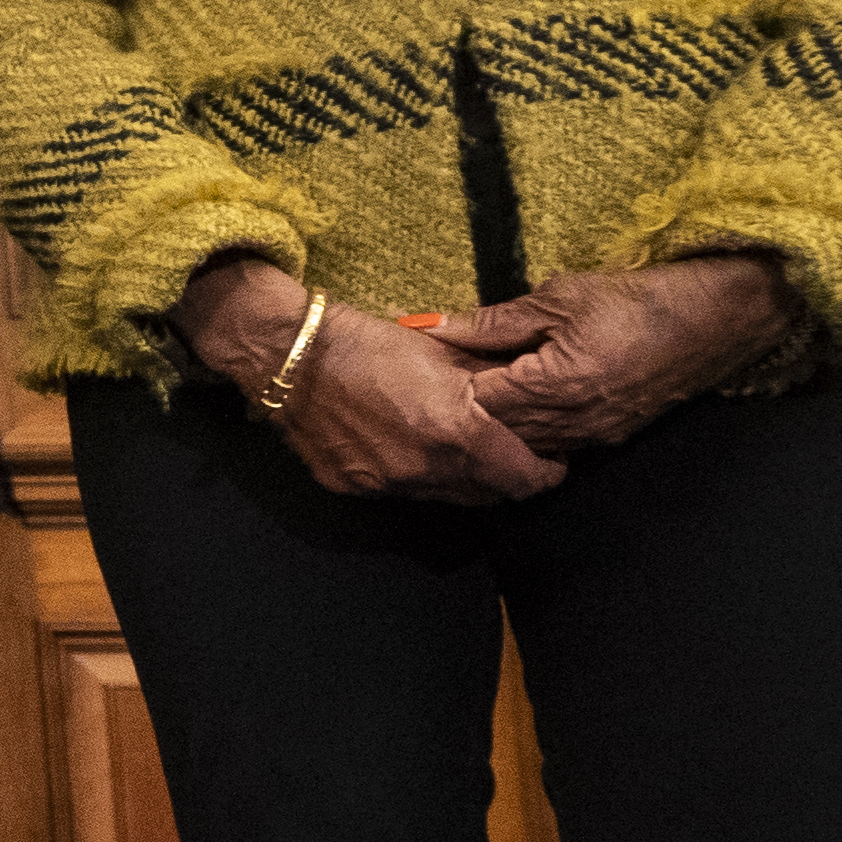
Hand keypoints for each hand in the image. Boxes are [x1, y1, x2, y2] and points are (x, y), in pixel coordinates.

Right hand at [177, 249, 553, 503]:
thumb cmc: (368, 343)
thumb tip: (527, 397)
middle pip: (489, 495)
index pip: (524, 478)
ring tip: (462, 447)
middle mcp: (425, 470)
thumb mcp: (443, 353)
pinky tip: (410, 445)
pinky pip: (404, 491)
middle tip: (513, 452)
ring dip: (463, 479)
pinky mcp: (354, 487)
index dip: (547, 472)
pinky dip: (419, 475)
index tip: (552, 458)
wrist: (289, 355)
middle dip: (507, 476)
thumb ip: (490, 382)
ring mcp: (387, 484)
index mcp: (456, 434)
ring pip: (446, 498)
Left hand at [428, 253, 789, 457]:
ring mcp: (594, 434)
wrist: (720, 318)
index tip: (425, 368)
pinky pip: (555, 443)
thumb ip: (493, 321)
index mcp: (554, 386)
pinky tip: (517, 405)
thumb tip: (433, 326)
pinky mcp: (611, 435)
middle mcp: (573, 422)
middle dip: (466, 411)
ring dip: (497, 423)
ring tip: (476, 392)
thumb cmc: (643, 299)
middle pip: (495, 432)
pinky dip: (529, 429)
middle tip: (440, 386)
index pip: (476, 404)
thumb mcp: (560, 297)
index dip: (447, 386)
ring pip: (524, 443)